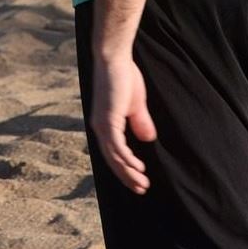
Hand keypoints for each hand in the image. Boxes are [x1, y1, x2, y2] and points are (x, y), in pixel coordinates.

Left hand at [89, 51, 155, 193]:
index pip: (112, 154)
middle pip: (112, 160)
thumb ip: (139, 122)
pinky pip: (117, 145)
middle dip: (127, 177)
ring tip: (143, 184)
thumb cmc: (124, 77)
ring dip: (129, 172)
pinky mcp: (107, 118)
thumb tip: (147, 139)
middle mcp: (99, 126)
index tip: (138, 182)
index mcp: (104, 124)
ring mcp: (102, 123)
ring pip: (114, 156)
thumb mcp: (135, 105)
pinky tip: (138, 168)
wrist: (114, 58)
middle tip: (141, 190)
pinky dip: (127, 158)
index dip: (124, 169)